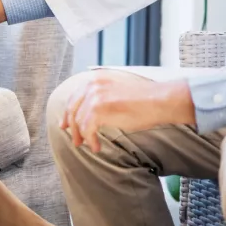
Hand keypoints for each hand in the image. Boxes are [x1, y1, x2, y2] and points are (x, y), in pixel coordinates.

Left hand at [61, 75, 195, 152]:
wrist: (159, 101)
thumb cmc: (144, 99)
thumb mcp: (116, 90)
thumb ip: (101, 96)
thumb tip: (90, 112)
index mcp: (95, 78)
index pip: (74, 96)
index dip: (68, 112)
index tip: (66, 124)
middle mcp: (92, 84)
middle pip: (72, 108)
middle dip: (71, 126)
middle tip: (75, 140)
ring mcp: (94, 96)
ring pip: (78, 121)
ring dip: (82, 136)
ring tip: (89, 145)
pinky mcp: (99, 109)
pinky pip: (87, 129)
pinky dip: (90, 140)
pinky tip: (97, 146)